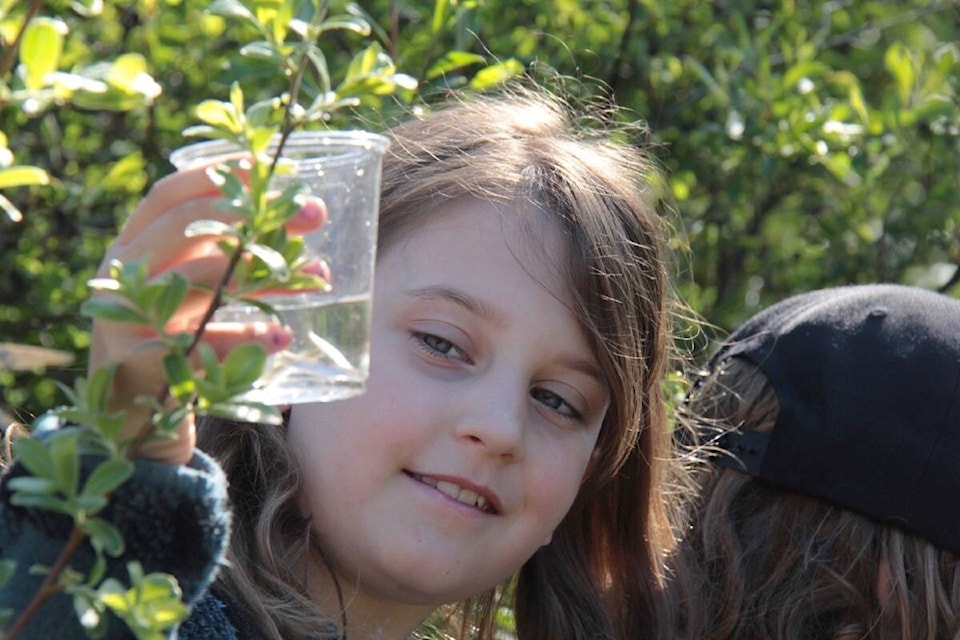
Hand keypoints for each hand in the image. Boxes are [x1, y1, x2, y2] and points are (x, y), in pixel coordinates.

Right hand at [89, 163, 326, 464]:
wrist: (133, 416)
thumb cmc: (177, 338)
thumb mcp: (195, 290)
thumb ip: (227, 255)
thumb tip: (303, 215)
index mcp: (134, 246)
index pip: (170, 196)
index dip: (217, 176)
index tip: (269, 168)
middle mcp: (123, 275)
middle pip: (189, 231)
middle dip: (255, 217)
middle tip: (314, 214)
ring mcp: (126, 319)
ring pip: (198, 284)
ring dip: (262, 276)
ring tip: (318, 277)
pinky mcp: (140, 364)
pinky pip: (198, 346)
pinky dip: (243, 341)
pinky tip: (281, 337)